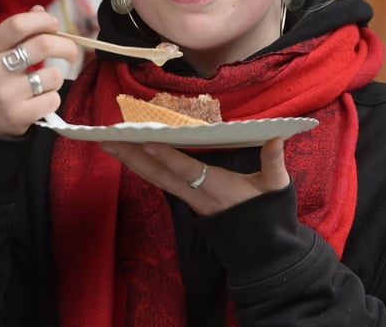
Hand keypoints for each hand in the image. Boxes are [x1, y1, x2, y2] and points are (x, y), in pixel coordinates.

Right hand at [0, 6, 79, 137]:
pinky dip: (52, 99)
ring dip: (56, 78)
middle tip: (72, 52)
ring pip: (53, 75)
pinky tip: (38, 102)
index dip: (43, 20)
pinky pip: (53, 100)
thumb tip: (40, 10)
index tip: (55, 25)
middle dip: (67, 46)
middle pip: (43, 45)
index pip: (17, 24)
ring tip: (43, 84)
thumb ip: (16, 33)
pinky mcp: (17, 116)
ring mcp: (4, 95)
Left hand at [100, 137, 289, 215]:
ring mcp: (188, 198)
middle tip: (108, 140)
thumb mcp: (275, 187)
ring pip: (154, 178)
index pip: (185, 169)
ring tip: (110, 145)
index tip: (146, 141)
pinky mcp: (186, 200)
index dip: (166, 156)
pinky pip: (159, 181)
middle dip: (133, 156)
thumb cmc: (267, 214)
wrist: (259, 248)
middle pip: (158, 173)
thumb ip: (274, 162)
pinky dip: (143, 168)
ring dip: (131, 161)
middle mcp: (195, 194)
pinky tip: (130, 158)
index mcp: (215, 187)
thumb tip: (277, 137)